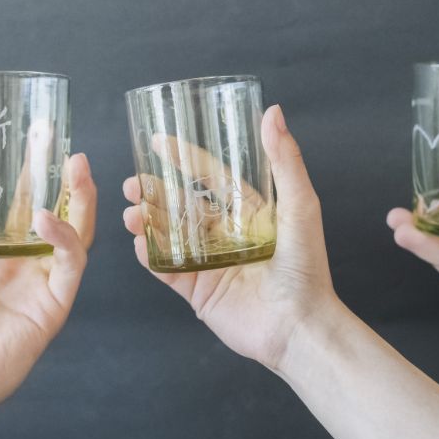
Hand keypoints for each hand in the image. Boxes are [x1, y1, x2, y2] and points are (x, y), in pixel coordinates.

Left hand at [0, 155, 96, 438]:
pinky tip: (46, 217)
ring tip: (75, 162)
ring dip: (76, 196)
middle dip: (47, 171)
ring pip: (68, 232)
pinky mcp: (50, 308)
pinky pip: (69, 266)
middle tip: (46, 131)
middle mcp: (9, 269)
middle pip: (39, 208)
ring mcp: (32, 287)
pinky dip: (64, 239)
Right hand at [122, 105, 340, 370]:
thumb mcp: (300, 206)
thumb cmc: (306, 266)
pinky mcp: (196, 291)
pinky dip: (150, 254)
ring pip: (167, 233)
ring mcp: (209, 262)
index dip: (183, 158)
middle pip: (180, 204)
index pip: (210, 177)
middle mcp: (226, 235)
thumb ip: (285, 160)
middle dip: (154, 191)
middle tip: (133, 183)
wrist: (299, 326)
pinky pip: (165, 269)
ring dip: (146, 220)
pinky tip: (141, 243)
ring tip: (131, 212)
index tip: (157, 141)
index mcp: (250, 213)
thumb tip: (272, 112)